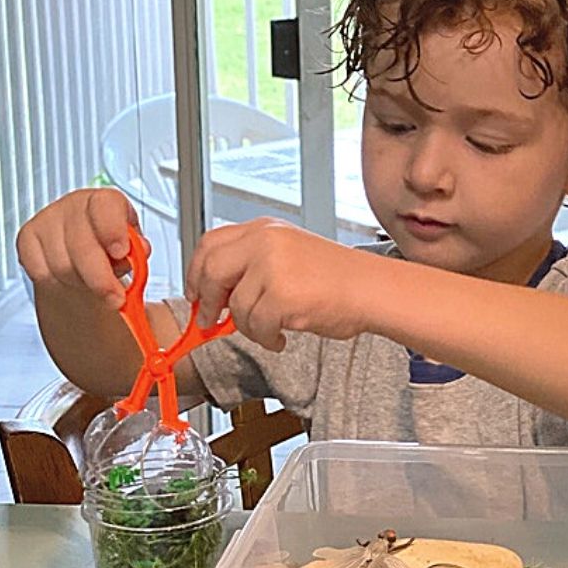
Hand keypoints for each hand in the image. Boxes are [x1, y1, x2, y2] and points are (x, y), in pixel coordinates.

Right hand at [16, 187, 145, 309]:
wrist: (88, 258)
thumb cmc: (114, 249)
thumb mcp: (134, 249)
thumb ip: (139, 250)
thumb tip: (141, 250)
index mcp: (106, 202)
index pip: (106, 206)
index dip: (113, 231)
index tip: (121, 253)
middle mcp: (75, 205)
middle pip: (82, 246)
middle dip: (101, 279)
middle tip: (116, 298)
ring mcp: (48, 220)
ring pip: (62, 265)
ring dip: (82, 283)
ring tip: (94, 283)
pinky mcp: (27, 238)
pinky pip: (41, 272)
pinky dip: (59, 284)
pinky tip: (73, 278)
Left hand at [184, 218, 366, 350]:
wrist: (372, 290)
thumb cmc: (340, 279)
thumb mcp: (291, 254)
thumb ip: (253, 263)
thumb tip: (218, 292)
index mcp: (265, 229)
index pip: (210, 243)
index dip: (195, 271)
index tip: (195, 292)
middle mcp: (266, 242)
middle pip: (211, 270)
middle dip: (207, 301)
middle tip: (211, 320)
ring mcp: (273, 267)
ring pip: (236, 306)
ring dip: (249, 327)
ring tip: (271, 329)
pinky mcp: (282, 296)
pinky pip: (256, 326)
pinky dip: (266, 338)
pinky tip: (281, 336)